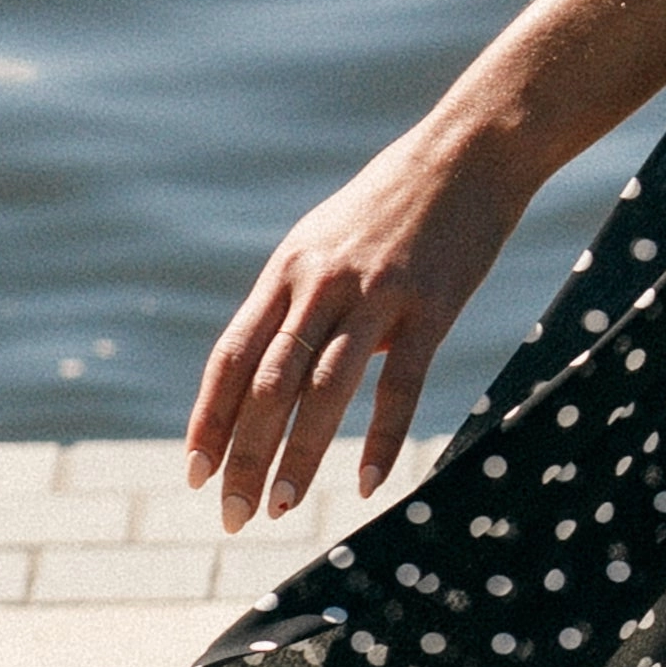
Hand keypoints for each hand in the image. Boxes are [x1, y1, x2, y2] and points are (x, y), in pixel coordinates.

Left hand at [184, 117, 529, 532]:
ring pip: (323, 390)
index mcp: (289, 269)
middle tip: (231, 515)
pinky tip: (370, 483)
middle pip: (268, 384)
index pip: (233, 357)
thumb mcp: (331, 240)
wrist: (471, 151)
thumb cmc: (400, 200)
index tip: (194, 472)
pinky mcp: (431, 306)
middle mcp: (320, 284)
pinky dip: (382, 438)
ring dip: (298, 456)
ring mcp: (376, 294)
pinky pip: (400, 383)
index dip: (209, 418)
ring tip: (281, 508)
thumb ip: (305, 301)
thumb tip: (287, 370)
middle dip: (244, 455)